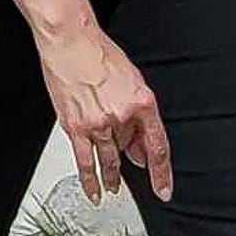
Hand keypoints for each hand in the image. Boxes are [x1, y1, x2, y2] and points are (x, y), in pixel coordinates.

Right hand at [39, 19, 173, 202]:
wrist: (71, 42)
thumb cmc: (100, 54)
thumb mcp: (133, 80)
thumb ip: (138, 114)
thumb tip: (139, 144)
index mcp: (142, 102)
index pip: (157, 146)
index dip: (162, 173)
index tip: (163, 189)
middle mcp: (121, 116)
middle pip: (131, 150)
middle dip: (132, 157)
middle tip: (133, 164)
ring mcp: (98, 124)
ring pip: (110, 159)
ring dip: (113, 177)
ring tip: (114, 187)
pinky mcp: (76, 127)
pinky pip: (85, 162)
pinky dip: (90, 181)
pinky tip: (95, 192)